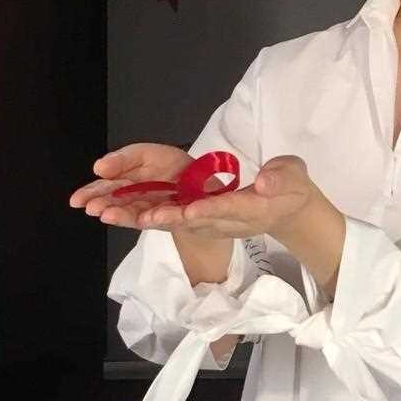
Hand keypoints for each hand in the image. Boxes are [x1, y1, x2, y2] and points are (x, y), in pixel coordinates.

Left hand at [69, 144, 318, 239]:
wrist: (285, 210)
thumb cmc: (290, 189)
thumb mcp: (293, 177)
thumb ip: (280, 178)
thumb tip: (265, 183)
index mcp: (247, 210)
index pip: (224, 211)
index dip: (204, 211)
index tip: (186, 212)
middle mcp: (222, 221)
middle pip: (188, 222)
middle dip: (160, 220)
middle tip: (136, 217)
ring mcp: (208, 222)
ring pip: (170, 223)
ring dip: (138, 220)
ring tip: (107, 214)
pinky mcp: (196, 219)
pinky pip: (165, 218)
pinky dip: (139, 215)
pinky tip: (111, 209)